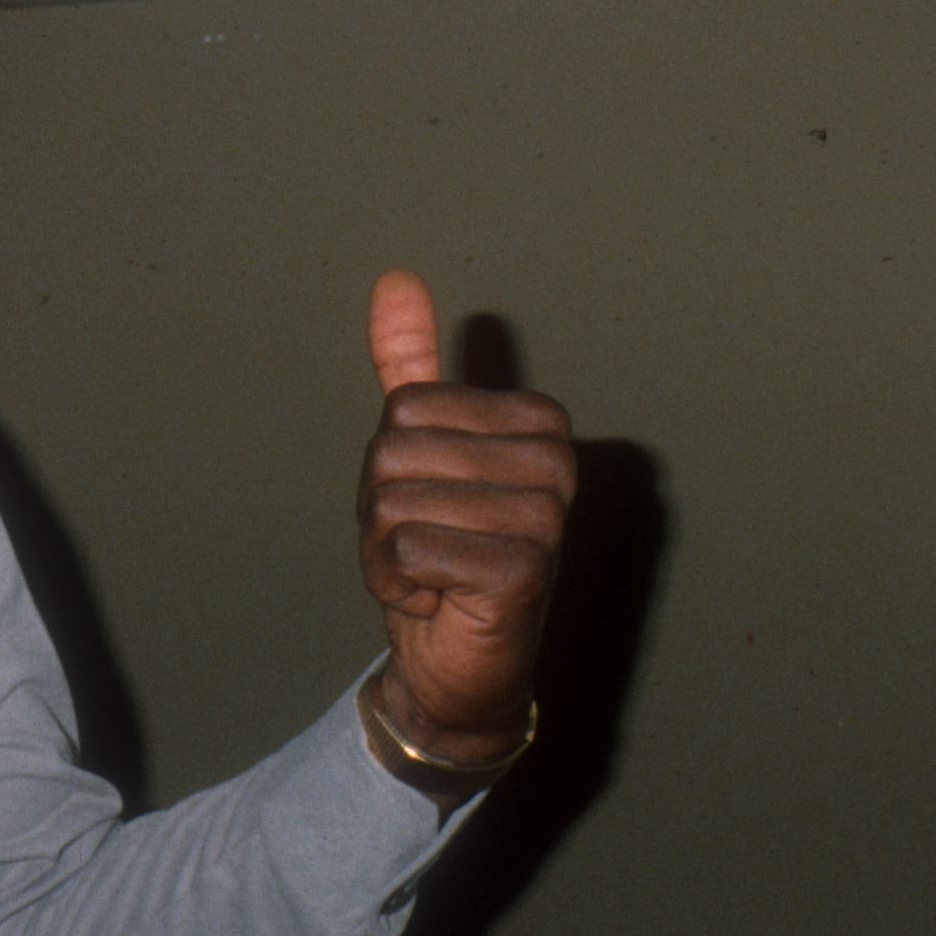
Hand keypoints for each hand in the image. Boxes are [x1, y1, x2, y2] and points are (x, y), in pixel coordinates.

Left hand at [356, 269, 575, 766]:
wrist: (456, 656)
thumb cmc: (442, 547)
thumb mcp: (419, 448)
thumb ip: (412, 363)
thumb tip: (395, 279)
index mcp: (535, 421)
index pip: (404, 409)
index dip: (390, 463)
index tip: (431, 501)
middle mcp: (553, 460)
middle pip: (391, 454)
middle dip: (381, 512)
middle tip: (426, 545)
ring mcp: (547, 515)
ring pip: (393, 504)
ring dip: (387, 552)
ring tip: (434, 573)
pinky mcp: (526, 569)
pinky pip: (408, 550)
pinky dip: (401, 583)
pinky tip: (440, 599)